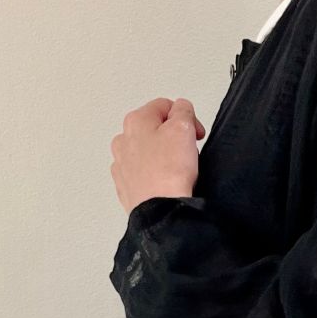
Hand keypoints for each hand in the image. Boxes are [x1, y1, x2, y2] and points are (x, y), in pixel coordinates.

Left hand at [111, 97, 205, 213]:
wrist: (160, 211)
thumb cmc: (169, 173)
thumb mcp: (183, 128)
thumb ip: (183, 110)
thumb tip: (180, 109)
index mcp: (135, 120)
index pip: (165, 106)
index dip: (185, 117)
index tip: (195, 133)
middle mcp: (123, 140)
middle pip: (154, 129)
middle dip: (172, 136)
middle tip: (186, 151)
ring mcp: (122, 165)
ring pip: (147, 151)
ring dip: (162, 156)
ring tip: (175, 170)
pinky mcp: (126, 186)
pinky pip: (143, 173)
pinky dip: (154, 175)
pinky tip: (164, 182)